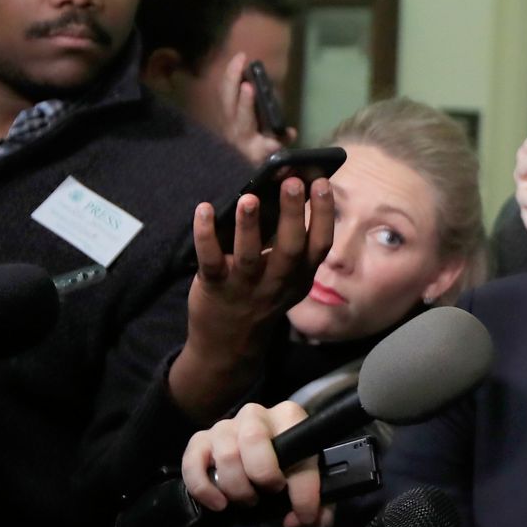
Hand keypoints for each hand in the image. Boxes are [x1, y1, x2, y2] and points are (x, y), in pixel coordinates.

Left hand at [169, 175, 333, 420]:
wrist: (229, 345)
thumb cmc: (260, 298)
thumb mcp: (286, 281)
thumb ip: (289, 246)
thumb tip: (284, 194)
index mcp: (299, 277)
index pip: (319, 245)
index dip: (322, 214)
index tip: (321, 183)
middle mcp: (277, 283)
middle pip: (289, 248)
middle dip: (293, 214)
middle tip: (291, 181)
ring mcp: (245, 287)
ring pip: (249, 256)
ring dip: (250, 226)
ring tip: (250, 197)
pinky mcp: (214, 288)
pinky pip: (210, 260)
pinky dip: (205, 234)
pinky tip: (204, 209)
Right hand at [182, 401, 329, 526]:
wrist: (258, 460)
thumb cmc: (287, 469)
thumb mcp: (309, 484)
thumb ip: (317, 505)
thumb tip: (299, 520)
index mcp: (290, 416)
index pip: (298, 449)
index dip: (304, 491)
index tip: (305, 515)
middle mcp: (255, 414)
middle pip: (254, 439)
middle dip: (263, 475)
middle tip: (270, 492)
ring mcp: (224, 426)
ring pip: (226, 456)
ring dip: (238, 488)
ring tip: (248, 500)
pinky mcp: (200, 440)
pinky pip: (193, 463)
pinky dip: (204, 488)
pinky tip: (219, 504)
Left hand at [220, 52, 297, 165]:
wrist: (238, 169)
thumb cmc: (260, 159)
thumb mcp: (275, 155)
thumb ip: (281, 142)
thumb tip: (290, 131)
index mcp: (245, 136)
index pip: (244, 116)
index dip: (245, 101)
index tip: (248, 85)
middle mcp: (231, 126)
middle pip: (228, 99)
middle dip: (233, 78)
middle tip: (241, 58)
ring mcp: (225, 119)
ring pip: (224, 94)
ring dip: (230, 74)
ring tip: (239, 57)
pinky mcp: (223, 115)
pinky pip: (223, 94)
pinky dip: (228, 79)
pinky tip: (234, 66)